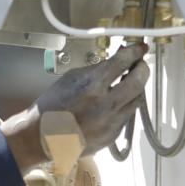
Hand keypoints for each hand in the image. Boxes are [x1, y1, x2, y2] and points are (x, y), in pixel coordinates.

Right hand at [1, 43, 149, 170]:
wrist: (41, 136)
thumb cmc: (51, 107)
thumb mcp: (69, 79)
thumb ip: (93, 71)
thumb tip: (113, 63)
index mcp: (92, 86)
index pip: (122, 62)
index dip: (134, 52)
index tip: (139, 49)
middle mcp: (105, 104)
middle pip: (138, 81)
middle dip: (142, 69)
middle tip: (140, 65)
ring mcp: (111, 122)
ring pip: (137, 100)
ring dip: (135, 89)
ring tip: (128, 83)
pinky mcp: (112, 135)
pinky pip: (126, 116)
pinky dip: (124, 106)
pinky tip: (115, 103)